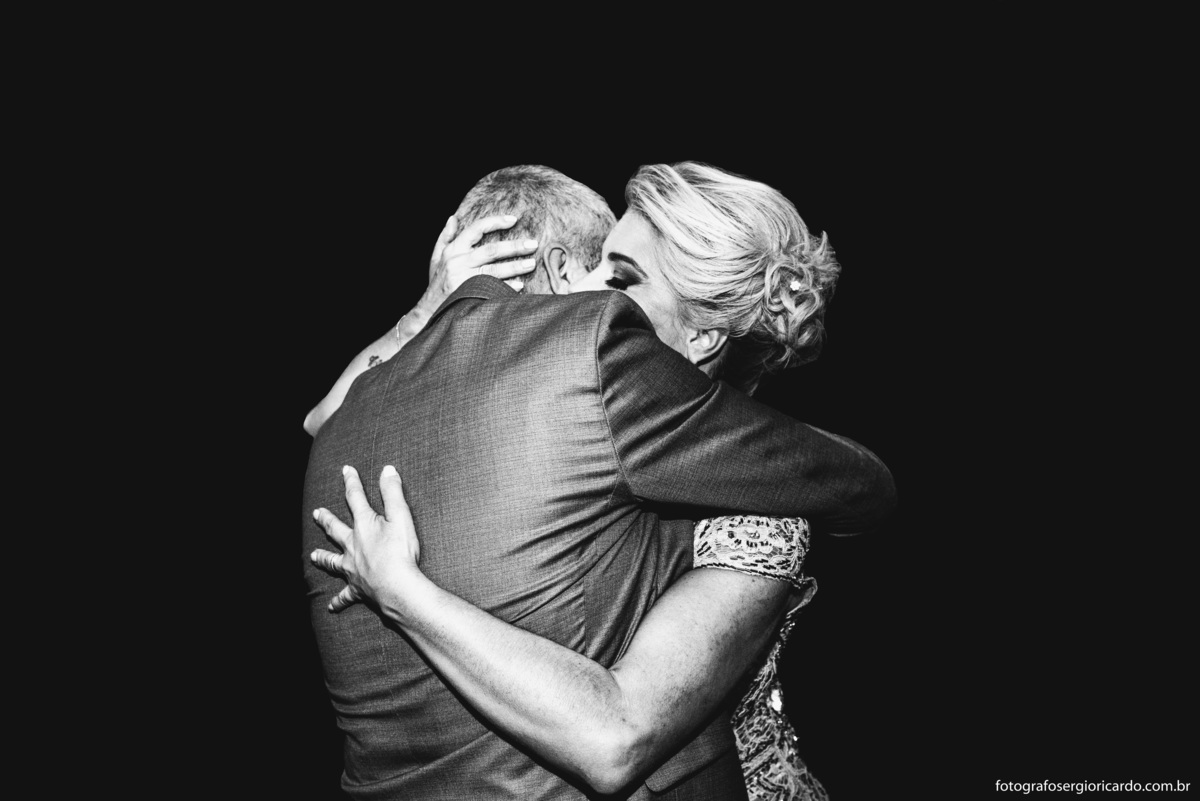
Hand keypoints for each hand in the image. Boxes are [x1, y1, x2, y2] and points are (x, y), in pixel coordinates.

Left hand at [311, 465, 421, 612]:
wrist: (397, 588)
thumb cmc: (401, 552)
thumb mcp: (401, 516)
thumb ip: (393, 492)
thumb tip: (387, 470)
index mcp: (364, 525)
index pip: (355, 498)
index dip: (352, 482)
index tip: (347, 470)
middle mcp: (353, 545)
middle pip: (335, 529)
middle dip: (327, 519)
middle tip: (316, 513)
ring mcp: (352, 568)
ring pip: (333, 561)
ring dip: (323, 558)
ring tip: (313, 556)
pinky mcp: (357, 589)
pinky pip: (344, 596)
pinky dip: (338, 601)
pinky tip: (331, 606)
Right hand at [424, 214, 538, 305]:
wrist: (428, 311)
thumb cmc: (437, 282)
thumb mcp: (436, 258)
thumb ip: (445, 237)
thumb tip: (453, 218)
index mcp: (453, 249)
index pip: (476, 229)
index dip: (495, 222)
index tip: (514, 219)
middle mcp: (459, 262)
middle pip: (491, 250)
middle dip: (514, 246)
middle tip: (533, 244)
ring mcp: (464, 280)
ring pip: (494, 271)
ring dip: (515, 267)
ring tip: (532, 263)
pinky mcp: (469, 296)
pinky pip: (492, 290)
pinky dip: (506, 288)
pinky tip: (520, 286)